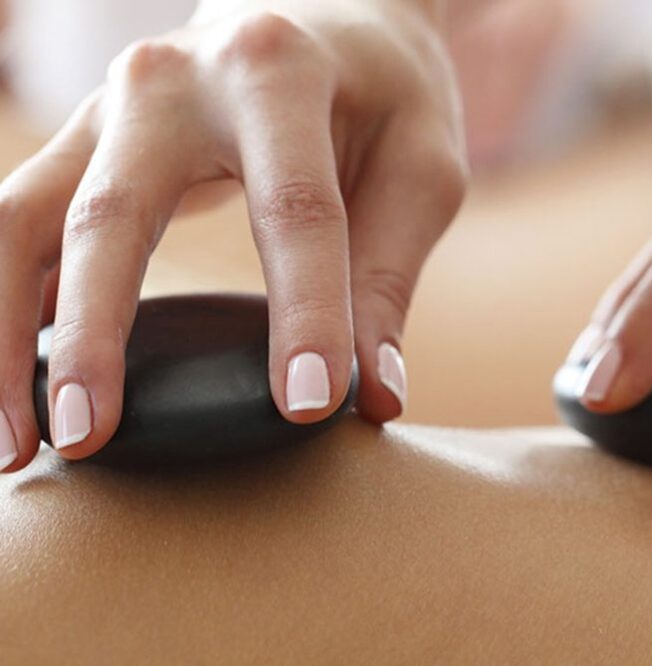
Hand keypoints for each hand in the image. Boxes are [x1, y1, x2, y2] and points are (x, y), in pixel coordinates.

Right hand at [0, 0, 466, 471]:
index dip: (305, 314)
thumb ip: (388, 280)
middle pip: (110, 214)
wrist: (329, 9)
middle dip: (94, 335)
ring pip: (19, 220)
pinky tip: (17, 387)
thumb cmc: (386, 92)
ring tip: (18, 447)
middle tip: (87, 439)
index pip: (293, 212)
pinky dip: (11, 306)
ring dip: (6, 335)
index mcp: (277, 72)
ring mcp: (111, 105)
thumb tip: (374, 399)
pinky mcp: (88, 140)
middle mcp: (172, 78)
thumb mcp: (420, 170)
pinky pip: (20, 226)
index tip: (309, 409)